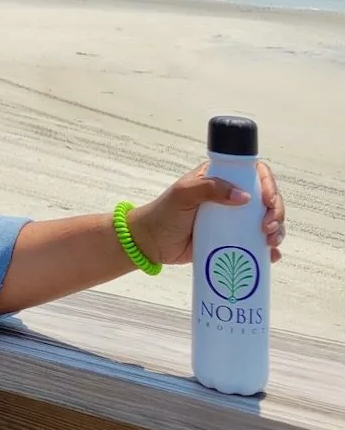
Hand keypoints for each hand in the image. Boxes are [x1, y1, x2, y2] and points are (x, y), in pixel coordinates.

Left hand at [128, 161, 285, 266]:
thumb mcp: (183, 195)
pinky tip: (271, 256)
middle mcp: (230, 197)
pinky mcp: (233, 240)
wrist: (152, 243)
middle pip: (266, 198)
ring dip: (276, 230)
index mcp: (219, 179)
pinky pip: (258, 243)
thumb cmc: (164, 213)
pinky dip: (269, 249)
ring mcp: (234, 219)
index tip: (268, 201)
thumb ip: (208, 188)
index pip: (253, 173)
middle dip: (275, 212)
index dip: (267, 184)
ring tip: (270, 242)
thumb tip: (244, 196)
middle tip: (267, 227)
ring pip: (266, 220)